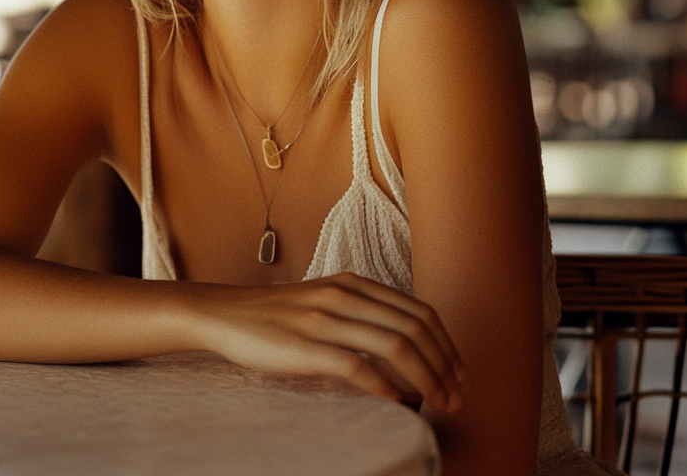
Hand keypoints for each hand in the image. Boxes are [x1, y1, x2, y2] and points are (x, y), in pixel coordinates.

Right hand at [194, 271, 464, 411]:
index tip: (458, 373)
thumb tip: (406, 346)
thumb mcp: (327, 299)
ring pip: (393, 347)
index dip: (446, 344)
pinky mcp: (304, 348)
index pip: (419, 311)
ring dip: (424, 380)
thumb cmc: (280, 314)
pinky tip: (396, 402)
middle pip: (414, 329)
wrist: (228, 313)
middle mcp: (344, 296)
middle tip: (454, 397)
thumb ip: (363, 312)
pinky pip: (356, 367)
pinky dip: (384, 387)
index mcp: (354, 283)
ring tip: (435, 404)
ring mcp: (324, 320)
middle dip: (443, 366)